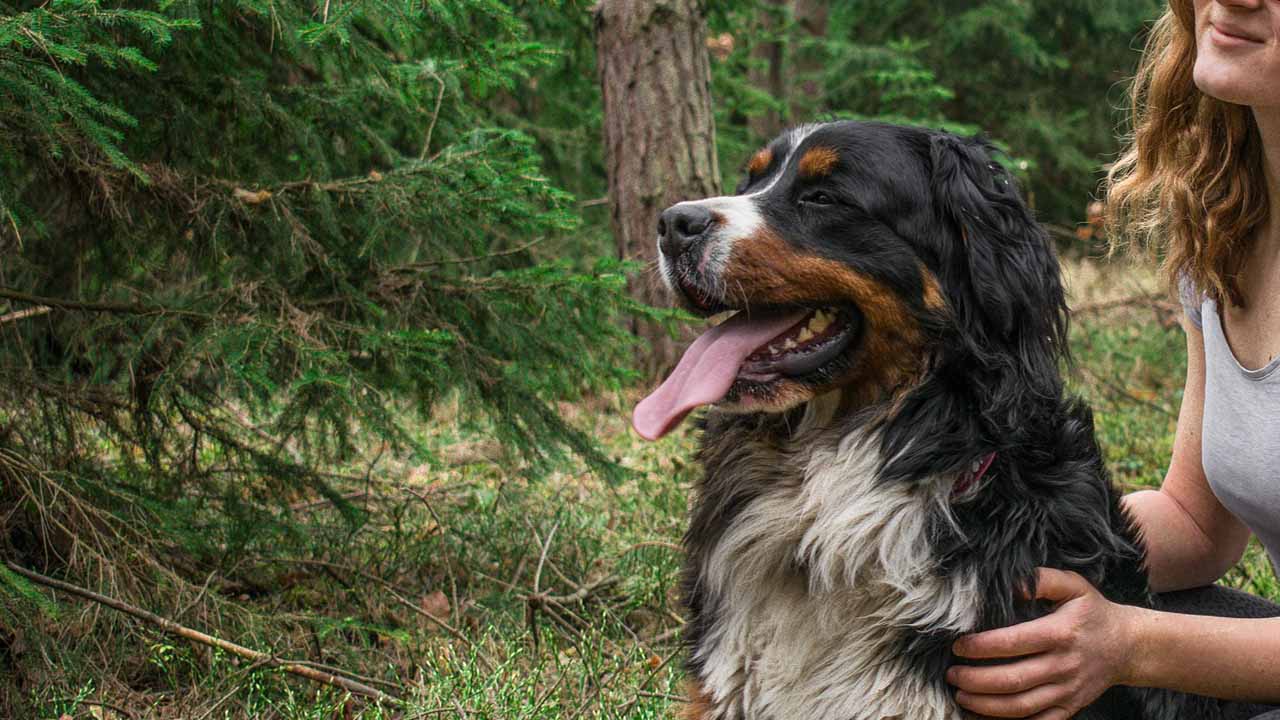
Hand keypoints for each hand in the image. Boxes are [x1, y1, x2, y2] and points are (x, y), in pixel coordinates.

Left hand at [947, 568, 1142, 718]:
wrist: (1128, 646)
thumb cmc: (1092, 612)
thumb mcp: (1073, 585)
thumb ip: (1042, 579)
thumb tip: (1013, 584)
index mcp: (1060, 633)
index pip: (1013, 643)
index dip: (981, 647)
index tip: (958, 646)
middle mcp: (1064, 665)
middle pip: (1013, 679)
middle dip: (976, 680)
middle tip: (952, 674)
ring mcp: (1068, 691)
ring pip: (1021, 706)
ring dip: (986, 705)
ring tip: (961, 696)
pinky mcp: (1070, 708)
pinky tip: (984, 716)